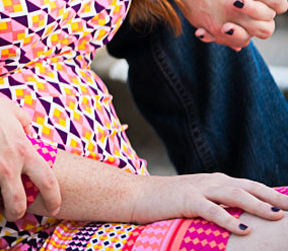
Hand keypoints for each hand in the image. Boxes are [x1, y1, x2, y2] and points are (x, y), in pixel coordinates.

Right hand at [0, 82, 60, 220]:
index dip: (53, 199)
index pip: (48, 182)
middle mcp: (6, 167)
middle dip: (15, 213)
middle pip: (17, 207)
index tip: (53, 208)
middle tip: (10, 210)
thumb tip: (29, 132)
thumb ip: (24, 122)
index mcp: (22, 151)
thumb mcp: (10, 110)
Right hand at [131, 173, 287, 234]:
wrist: (137, 194)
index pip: (251, 186)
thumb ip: (220, 204)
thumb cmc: (170, 202)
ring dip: (257, 205)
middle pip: (249, 187)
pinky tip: (243, 230)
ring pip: (234, 195)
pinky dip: (228, 220)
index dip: (272, 193)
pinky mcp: (186, 200)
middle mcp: (212, 181)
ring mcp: (199, 189)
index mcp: (218, 181)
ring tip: (276, 216)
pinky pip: (211, 210)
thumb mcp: (200, 200)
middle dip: (273, 197)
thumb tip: (244, 219)